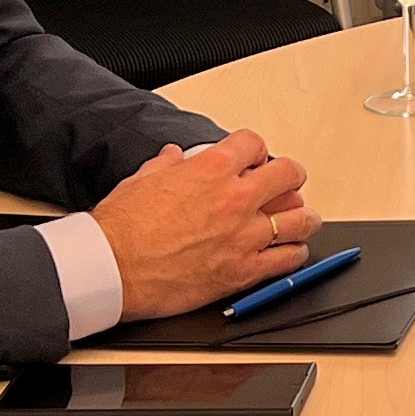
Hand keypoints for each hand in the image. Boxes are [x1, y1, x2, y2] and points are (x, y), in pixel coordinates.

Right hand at [90, 132, 315, 317]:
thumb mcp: (140, 180)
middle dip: (290, 177)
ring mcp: (243, 236)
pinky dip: (294, 254)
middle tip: (288, 185)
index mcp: (210, 169)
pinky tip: (289, 252)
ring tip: (299, 220)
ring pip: (301, 220)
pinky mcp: (243, 271)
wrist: (111, 269)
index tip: (255, 160)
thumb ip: (166, 165)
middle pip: (290, 175)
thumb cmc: (121, 228)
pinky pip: (289, 260)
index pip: (255, 143)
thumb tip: (174, 157)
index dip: (256, 151)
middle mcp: (234, 199)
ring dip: (302, 218)